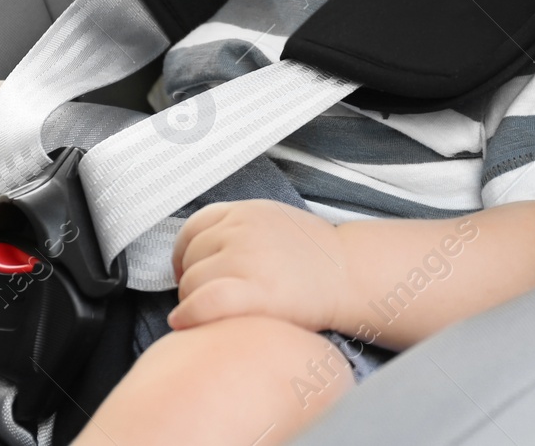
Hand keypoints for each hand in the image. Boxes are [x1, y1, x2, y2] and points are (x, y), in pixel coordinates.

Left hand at [169, 200, 353, 332]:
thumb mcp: (272, 221)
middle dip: (192, 281)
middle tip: (208, 298)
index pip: (192, 228)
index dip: (184, 254)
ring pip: (192, 282)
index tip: (188, 271)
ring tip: (213, 312)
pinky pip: (203, 302)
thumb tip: (199, 248)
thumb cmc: (315, 256)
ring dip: (193, 301)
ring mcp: (246, 258)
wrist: (350, 273)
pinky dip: (189, 314)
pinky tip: (187, 322)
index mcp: (245, 212)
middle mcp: (242, 230)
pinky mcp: (254, 291)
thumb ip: (237, 227)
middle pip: (191, 257)